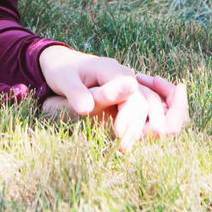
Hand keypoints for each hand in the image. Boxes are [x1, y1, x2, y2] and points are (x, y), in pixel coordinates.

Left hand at [38, 46, 188, 151]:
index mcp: (111, 69)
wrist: (63, 63)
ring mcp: (128, 84)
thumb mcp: (64, 80)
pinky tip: (134, 141)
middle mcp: (124, 75)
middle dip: (137, 125)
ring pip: (148, 103)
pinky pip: (143, 106)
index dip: (129, 115)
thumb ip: (77, 94)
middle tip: (123, 149)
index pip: (131, 93)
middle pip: (143, 100)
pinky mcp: (127, 94)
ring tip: (129, 148)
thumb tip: (87, 110)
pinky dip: (144, 123)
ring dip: (145, 126)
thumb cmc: (63, 72)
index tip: (119, 135)